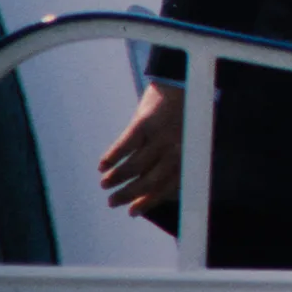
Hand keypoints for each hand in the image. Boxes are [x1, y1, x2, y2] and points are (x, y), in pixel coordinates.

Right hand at [99, 82, 184, 215]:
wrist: (185, 79)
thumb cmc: (185, 114)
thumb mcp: (188, 138)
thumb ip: (174, 160)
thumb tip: (148, 189)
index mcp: (188, 155)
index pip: (168, 186)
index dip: (149, 201)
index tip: (132, 212)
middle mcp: (176, 149)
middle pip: (150, 180)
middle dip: (129, 195)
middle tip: (112, 202)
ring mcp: (162, 135)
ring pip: (135, 165)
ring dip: (117, 178)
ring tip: (105, 184)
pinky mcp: (146, 122)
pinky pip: (126, 145)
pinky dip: (112, 157)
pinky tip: (103, 165)